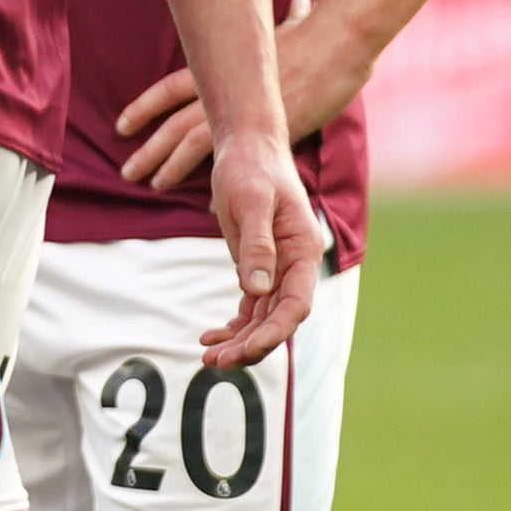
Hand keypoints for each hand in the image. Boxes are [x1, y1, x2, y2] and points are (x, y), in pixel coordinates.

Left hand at [111, 0, 353, 189]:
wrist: (339, 42)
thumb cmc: (320, 31)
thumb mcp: (295, 22)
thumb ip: (292, 16)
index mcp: (222, 68)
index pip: (168, 88)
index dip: (143, 107)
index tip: (122, 124)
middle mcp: (225, 91)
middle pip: (173, 122)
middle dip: (148, 148)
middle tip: (127, 171)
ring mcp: (244, 112)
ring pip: (192, 143)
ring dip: (169, 166)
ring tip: (153, 185)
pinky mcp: (268, 132)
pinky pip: (234, 163)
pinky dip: (221, 185)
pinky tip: (209, 207)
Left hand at [197, 122, 329, 367]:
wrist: (246, 147)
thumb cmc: (250, 169)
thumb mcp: (250, 202)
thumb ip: (257, 246)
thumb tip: (260, 291)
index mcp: (303, 251)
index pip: (296, 305)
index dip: (273, 332)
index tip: (245, 350)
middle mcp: (296, 265)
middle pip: (280, 318)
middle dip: (251, 345)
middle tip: (215, 363)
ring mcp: (278, 268)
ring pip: (264, 317)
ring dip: (239, 340)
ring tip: (207, 359)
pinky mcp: (258, 267)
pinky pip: (251, 306)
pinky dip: (234, 325)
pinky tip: (209, 338)